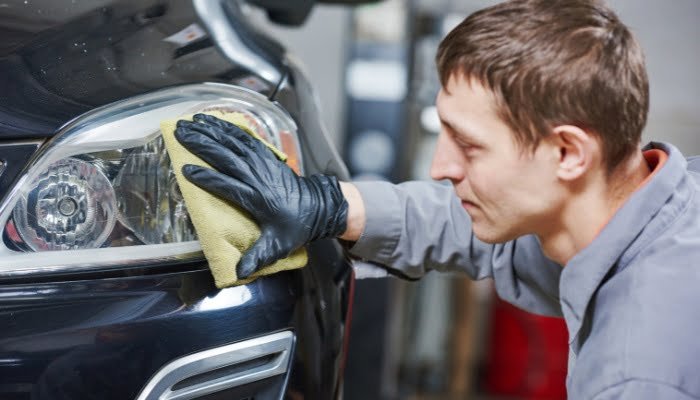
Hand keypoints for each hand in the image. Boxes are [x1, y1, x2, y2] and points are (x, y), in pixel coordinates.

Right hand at [175, 114, 347, 277]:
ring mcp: (263, 163)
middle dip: (202, 143)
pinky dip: (228, 127)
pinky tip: (212, 120)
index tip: (186, 171)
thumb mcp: (278, 246)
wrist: (319, 207)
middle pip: (227, 156)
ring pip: (234, 142)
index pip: (228, 185)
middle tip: (179, 132)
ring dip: (211, 130)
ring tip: (189, 121)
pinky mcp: (266, 156)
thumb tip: (239, 273)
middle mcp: (258, 177)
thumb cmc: (296, 227)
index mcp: (257, 199)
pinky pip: (245, 138)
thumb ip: (257, 257)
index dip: (207, 178)